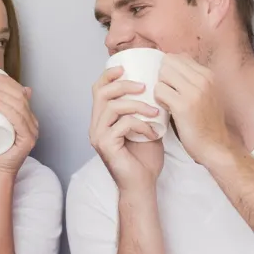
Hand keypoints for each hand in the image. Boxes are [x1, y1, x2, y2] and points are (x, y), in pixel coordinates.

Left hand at [0, 72, 38, 174]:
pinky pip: (18, 121)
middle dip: (1, 86)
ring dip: (1, 94)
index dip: (7, 82)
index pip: (20, 93)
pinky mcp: (28, 140)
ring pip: (19, 106)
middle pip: (19, 97)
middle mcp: (33, 122)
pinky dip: (7, 110)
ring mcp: (32, 131)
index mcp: (27, 116)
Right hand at [89, 65, 165, 192]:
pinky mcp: (106, 146)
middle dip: (123, 85)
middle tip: (144, 86)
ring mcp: (98, 136)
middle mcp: (96, 126)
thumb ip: (144, 109)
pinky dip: (141, 125)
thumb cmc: (144, 158)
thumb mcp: (146, 126)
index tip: (125, 67)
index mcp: (102, 119)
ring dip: (137, 105)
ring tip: (155, 111)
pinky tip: (154, 133)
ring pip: (112, 107)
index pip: (98, 89)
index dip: (108, 75)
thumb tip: (158, 86)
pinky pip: (122, 125)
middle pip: (101, 93)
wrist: (143, 185)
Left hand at [155, 54, 236, 166]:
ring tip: (168, 102)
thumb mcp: (205, 93)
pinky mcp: (183, 106)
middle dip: (163, 77)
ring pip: (162, 74)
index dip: (169, 70)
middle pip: (168, 62)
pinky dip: (158, 99)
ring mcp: (194, 92)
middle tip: (168, 94)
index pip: (178, 57)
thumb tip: (173, 61)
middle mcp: (203, 79)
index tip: (172, 86)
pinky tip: (166, 109)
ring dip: (160, 88)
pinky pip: (159, 91)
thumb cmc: (206, 122)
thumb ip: (192, 77)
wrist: (216, 146)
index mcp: (207, 75)